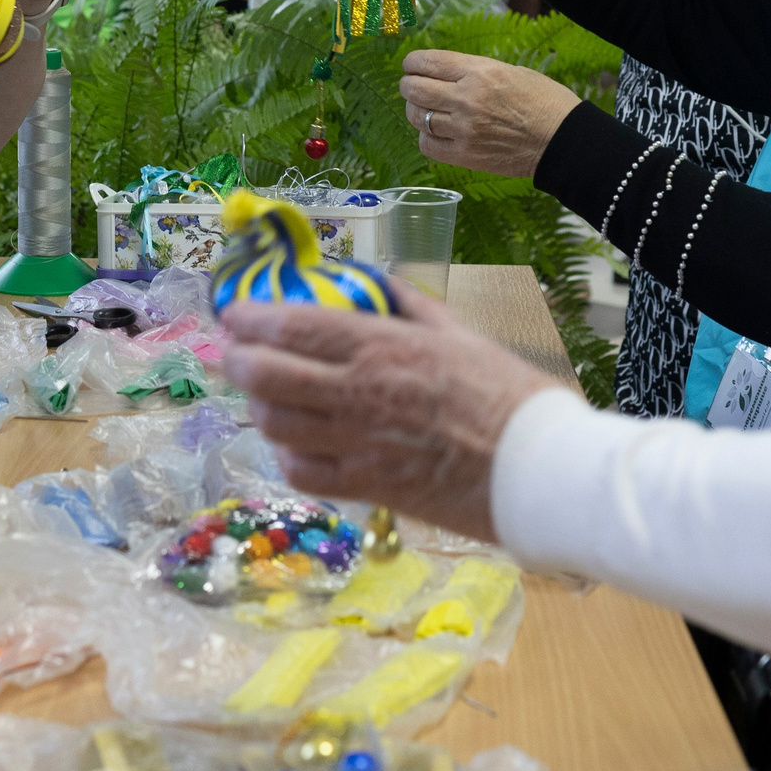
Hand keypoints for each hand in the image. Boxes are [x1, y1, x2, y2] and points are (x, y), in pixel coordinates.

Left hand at [220, 283, 553, 541]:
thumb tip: (376, 282)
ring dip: (259, 408)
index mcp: (382, 347)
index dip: (252, 319)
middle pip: (269, 376)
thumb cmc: (509, 395)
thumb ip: (410, 306)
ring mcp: (358, 444)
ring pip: (277, 425)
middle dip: (239, 363)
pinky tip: (294, 446)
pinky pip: (303, 473)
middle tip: (234, 356)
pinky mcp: (367, 488)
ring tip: (262, 398)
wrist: (537, 467)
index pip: (295, 327)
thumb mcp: (460, 334)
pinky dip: (287, 457)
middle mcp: (358, 394)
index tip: (233, 315)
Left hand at [398, 51, 582, 177]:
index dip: (413, 62)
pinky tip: (437, 133)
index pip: (428, 61)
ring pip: (417, 117)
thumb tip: (445, 73)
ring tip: (424, 110)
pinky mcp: (465, 155)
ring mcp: (464, 129)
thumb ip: (474, 71)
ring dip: (416, 112)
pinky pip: (428, 145)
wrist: (563, 140)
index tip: (411, 65)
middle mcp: (467, 98)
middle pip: (414, 89)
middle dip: (408, 85)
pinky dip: (426, 138)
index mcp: (480, 71)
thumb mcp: (511, 71)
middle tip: (411, 87)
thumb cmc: (544, 102)